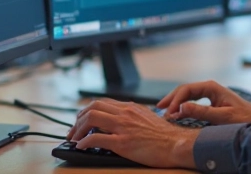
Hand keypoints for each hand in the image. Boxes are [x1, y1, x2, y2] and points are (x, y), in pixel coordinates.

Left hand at [66, 99, 197, 168]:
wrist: (176, 144)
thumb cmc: (166, 135)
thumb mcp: (148, 118)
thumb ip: (133, 116)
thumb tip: (122, 121)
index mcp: (130, 108)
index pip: (102, 103)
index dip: (87, 111)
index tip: (81, 120)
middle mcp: (125, 114)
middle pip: (93, 107)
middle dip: (78, 119)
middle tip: (73, 130)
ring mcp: (123, 127)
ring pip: (91, 119)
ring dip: (77, 129)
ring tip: (73, 138)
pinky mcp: (123, 143)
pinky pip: (96, 140)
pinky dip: (84, 143)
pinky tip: (81, 147)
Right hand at [158, 80, 250, 124]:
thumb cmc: (243, 117)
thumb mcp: (222, 117)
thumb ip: (202, 112)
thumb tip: (181, 108)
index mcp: (211, 87)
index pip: (187, 89)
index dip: (175, 100)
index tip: (169, 113)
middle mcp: (209, 87)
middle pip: (184, 90)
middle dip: (171, 99)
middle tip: (159, 109)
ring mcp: (209, 93)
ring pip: (186, 95)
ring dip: (175, 102)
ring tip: (164, 111)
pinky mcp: (210, 101)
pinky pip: (191, 100)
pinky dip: (182, 106)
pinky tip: (176, 112)